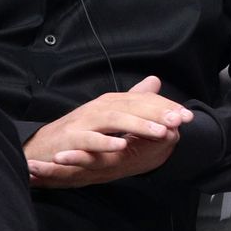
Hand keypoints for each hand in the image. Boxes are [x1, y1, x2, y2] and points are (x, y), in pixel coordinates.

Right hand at [25, 76, 192, 187]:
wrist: (42, 148)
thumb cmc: (79, 133)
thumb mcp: (110, 116)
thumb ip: (133, 100)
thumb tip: (155, 82)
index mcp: (111, 103)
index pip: (143, 101)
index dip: (166, 107)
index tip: (188, 116)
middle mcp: (99, 107)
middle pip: (133, 106)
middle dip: (158, 113)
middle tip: (181, 120)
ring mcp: (84, 121)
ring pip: (115, 120)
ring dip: (139, 125)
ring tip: (161, 132)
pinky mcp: (70, 138)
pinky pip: (89, 140)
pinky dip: (105, 143)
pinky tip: (122, 147)